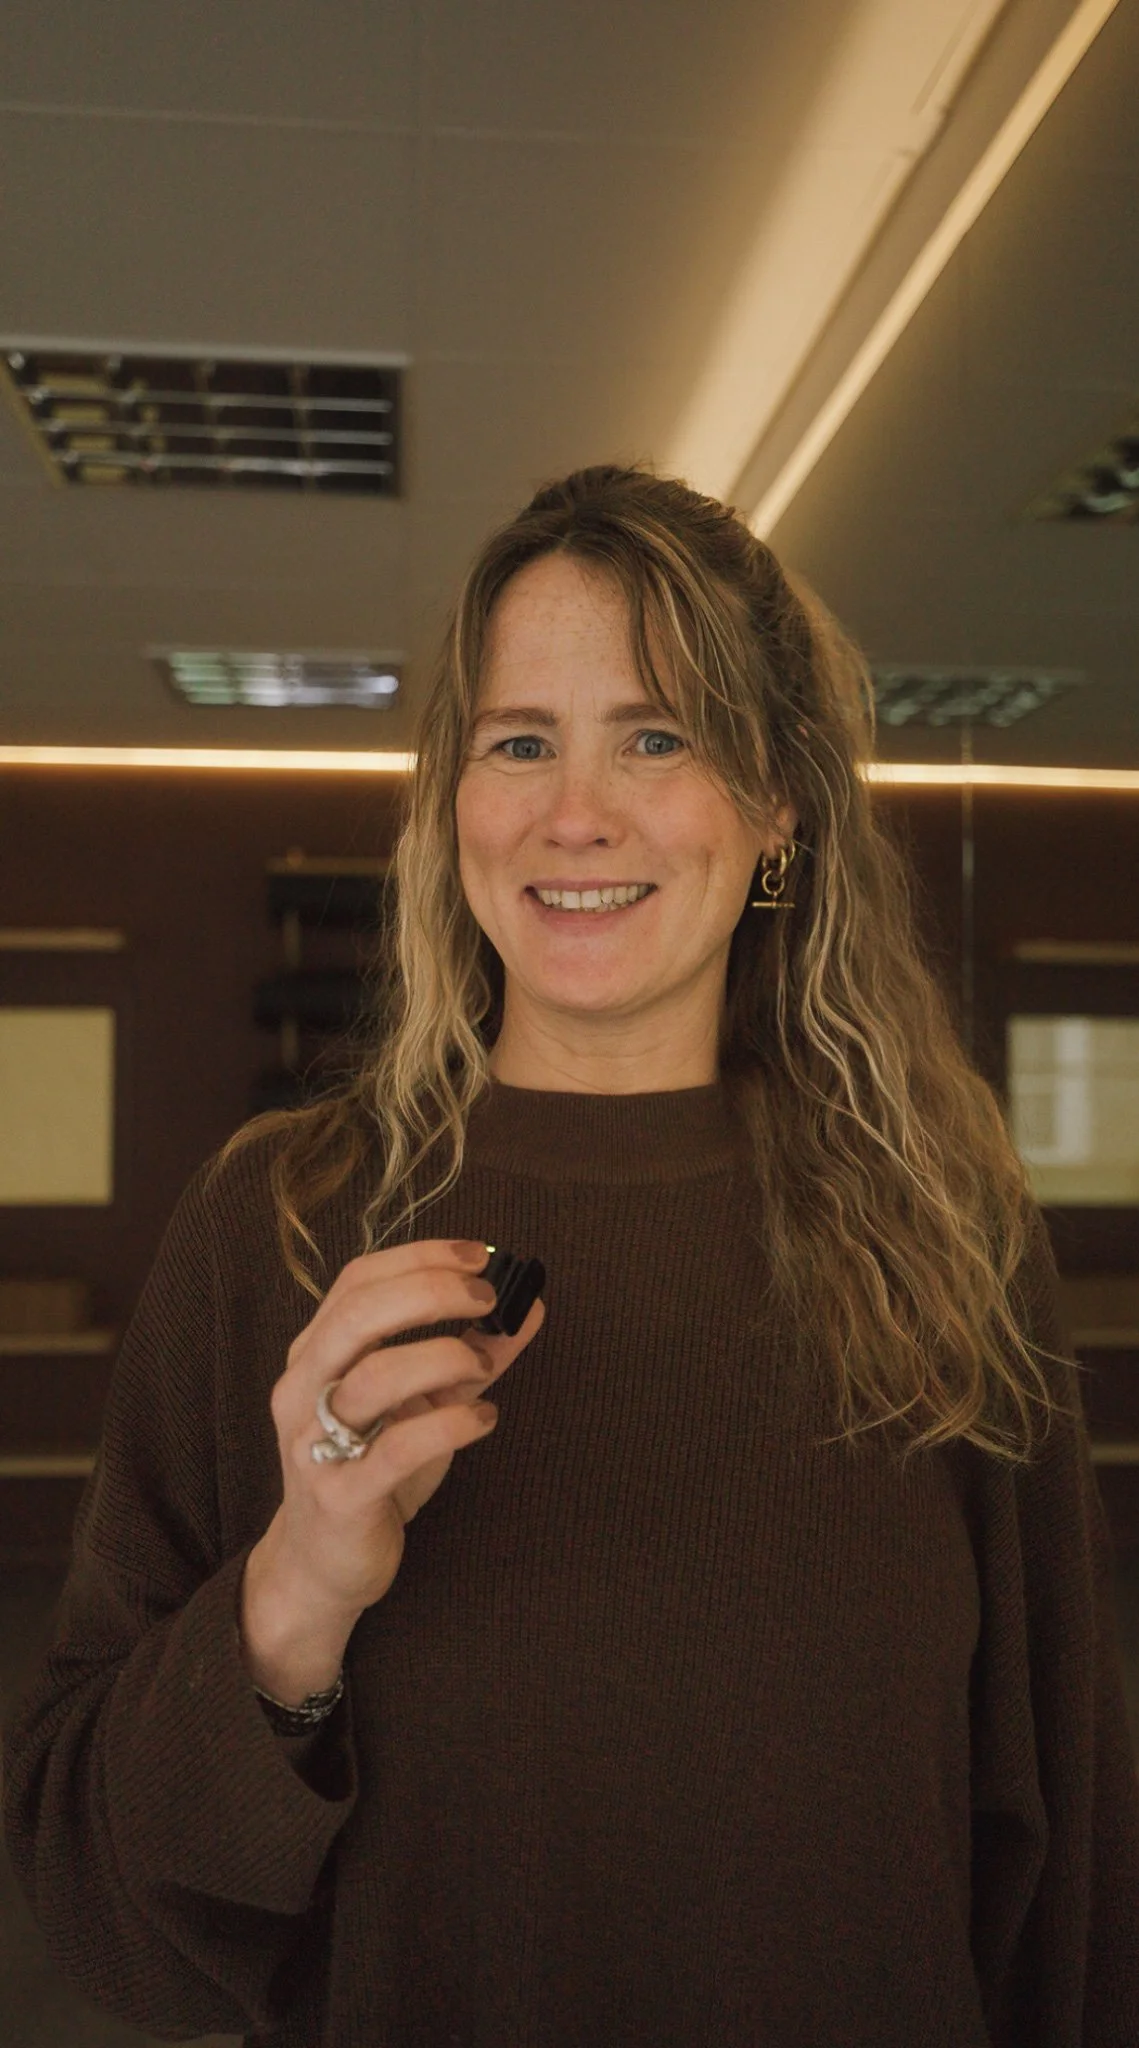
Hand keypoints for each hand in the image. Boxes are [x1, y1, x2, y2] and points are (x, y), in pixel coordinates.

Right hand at [240, 1238, 543, 1701]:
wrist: (321, 1566)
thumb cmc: (372, 1471)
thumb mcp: (422, 1403)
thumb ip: (470, 1353)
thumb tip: (529, 1306)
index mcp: (316, 1354)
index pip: (358, 1281)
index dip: (420, 1257)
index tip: (479, 1256)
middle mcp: (304, 1390)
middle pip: (358, 1315)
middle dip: (431, 1294)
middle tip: (486, 1298)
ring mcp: (314, 1444)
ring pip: (374, 1377)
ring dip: (442, 1357)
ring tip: (483, 1363)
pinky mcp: (339, 1497)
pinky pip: (395, 1450)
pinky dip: (449, 1424)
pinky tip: (482, 1419)